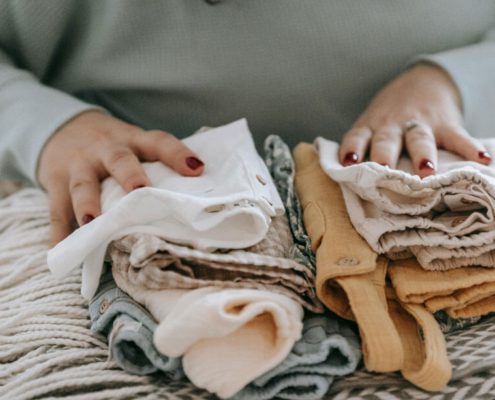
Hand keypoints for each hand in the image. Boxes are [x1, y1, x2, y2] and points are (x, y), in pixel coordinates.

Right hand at [38, 111, 204, 244]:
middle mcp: (106, 149)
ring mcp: (79, 164)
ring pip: (83, 183)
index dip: (177, 153)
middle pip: (119, 159)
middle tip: (140, 190)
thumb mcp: (133, 144)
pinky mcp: (55, 181)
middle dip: (130, 175)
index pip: (159, 142)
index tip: (197, 169)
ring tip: (92, 222)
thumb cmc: (113, 146)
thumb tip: (195, 200)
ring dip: (87, 203)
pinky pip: (56, 208)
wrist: (62, 128)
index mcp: (133, 140)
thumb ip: (155, 165)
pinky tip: (62, 249)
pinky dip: (59, 231)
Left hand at [339, 63, 490, 176]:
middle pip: (386, 141)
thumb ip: (362, 149)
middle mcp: (392, 126)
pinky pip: (458, 137)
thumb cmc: (388, 117)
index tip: (348, 162)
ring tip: (427, 171)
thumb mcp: (371, 125)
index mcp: (370, 127)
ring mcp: (419, 124)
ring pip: (419, 139)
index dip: (351, 148)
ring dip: (423, 155)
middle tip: (383, 171)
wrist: (421, 80)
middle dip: (384, 156)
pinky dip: (470, 148)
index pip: (357, 137)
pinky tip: (482, 159)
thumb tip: (347, 183)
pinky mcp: (445, 124)